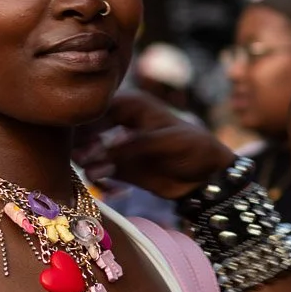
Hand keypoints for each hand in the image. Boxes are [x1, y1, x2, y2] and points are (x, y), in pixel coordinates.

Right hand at [74, 91, 233, 200]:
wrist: (207, 177)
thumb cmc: (194, 148)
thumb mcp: (168, 142)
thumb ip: (136, 144)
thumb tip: (106, 147)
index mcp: (131, 105)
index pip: (97, 108)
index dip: (85, 123)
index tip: (82, 141)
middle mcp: (119, 122)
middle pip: (86, 129)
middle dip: (83, 144)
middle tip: (85, 160)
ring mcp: (117, 145)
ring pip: (89, 151)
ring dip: (88, 163)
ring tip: (97, 174)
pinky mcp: (120, 167)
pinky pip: (99, 171)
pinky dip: (99, 177)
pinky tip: (109, 186)